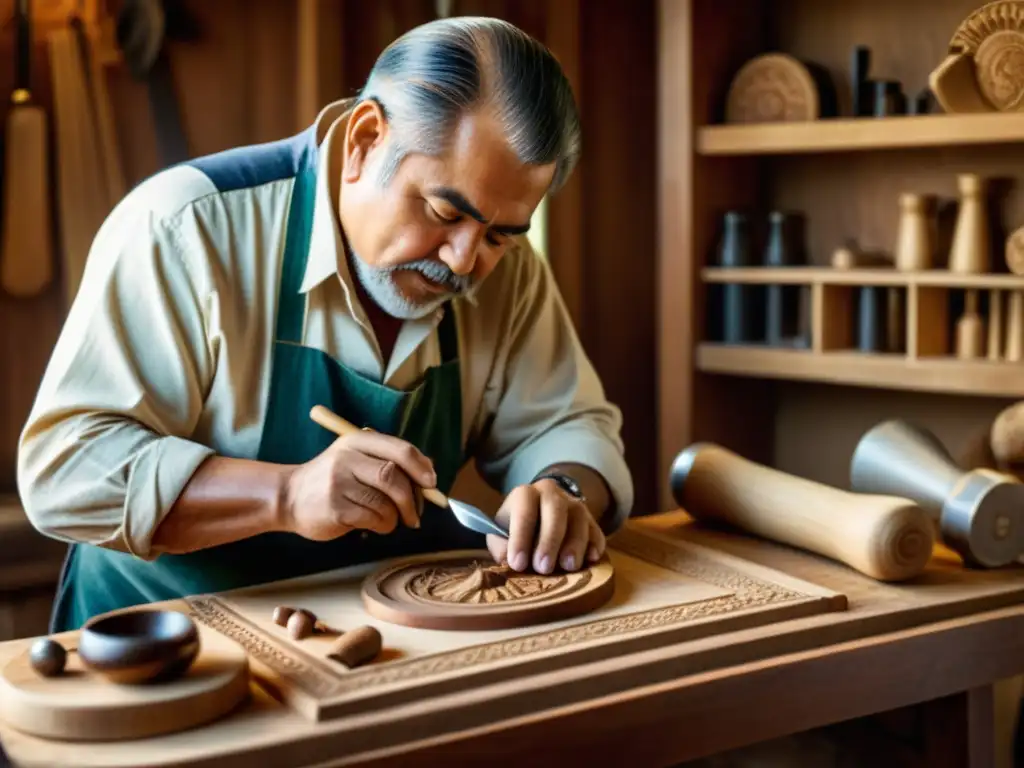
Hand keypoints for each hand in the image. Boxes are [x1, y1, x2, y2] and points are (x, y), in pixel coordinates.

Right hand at [283, 431, 436, 540]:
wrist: (288, 497)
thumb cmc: (331, 479)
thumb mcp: (356, 459)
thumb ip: (389, 460)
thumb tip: (428, 469)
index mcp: (357, 440)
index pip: (399, 450)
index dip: (420, 467)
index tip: (431, 484)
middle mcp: (347, 458)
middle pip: (393, 477)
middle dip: (411, 499)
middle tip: (415, 514)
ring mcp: (339, 483)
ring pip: (385, 502)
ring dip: (395, 516)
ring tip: (390, 520)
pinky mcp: (335, 508)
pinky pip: (373, 518)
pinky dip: (382, 525)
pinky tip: (375, 525)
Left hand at [486, 479, 605, 573]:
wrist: (541, 511)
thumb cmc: (517, 528)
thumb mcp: (500, 532)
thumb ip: (499, 545)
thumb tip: (506, 560)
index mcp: (525, 495)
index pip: (523, 511)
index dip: (520, 538)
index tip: (517, 564)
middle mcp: (551, 494)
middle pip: (555, 511)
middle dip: (549, 541)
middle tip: (543, 568)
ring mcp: (574, 505)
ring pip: (579, 519)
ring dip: (575, 544)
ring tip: (568, 566)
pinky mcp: (591, 520)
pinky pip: (597, 530)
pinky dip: (595, 544)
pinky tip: (591, 558)